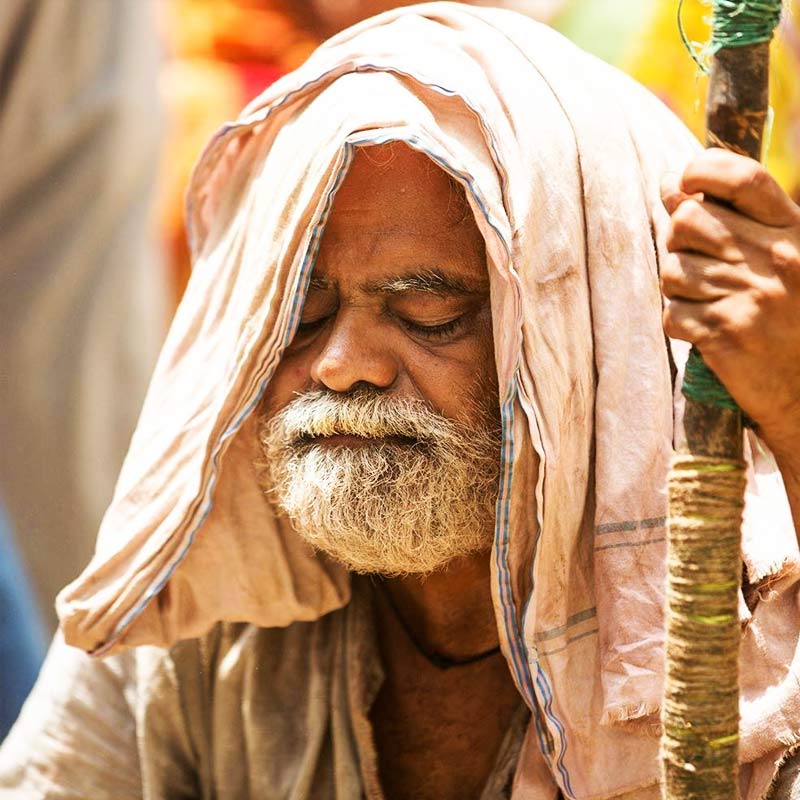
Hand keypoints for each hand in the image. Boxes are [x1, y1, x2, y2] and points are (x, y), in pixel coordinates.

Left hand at [660, 148, 799, 458]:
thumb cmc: (791, 315)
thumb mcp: (775, 256)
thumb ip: (725, 218)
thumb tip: (670, 186)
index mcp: (790, 232)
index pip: (742, 178)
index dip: (701, 170)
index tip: (684, 182)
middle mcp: (771, 258)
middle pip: (687, 222)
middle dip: (679, 242)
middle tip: (699, 263)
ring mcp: (748, 296)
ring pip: (671, 271)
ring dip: (679, 289)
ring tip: (709, 302)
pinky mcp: (725, 334)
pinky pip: (671, 315)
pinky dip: (680, 324)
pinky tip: (706, 330)